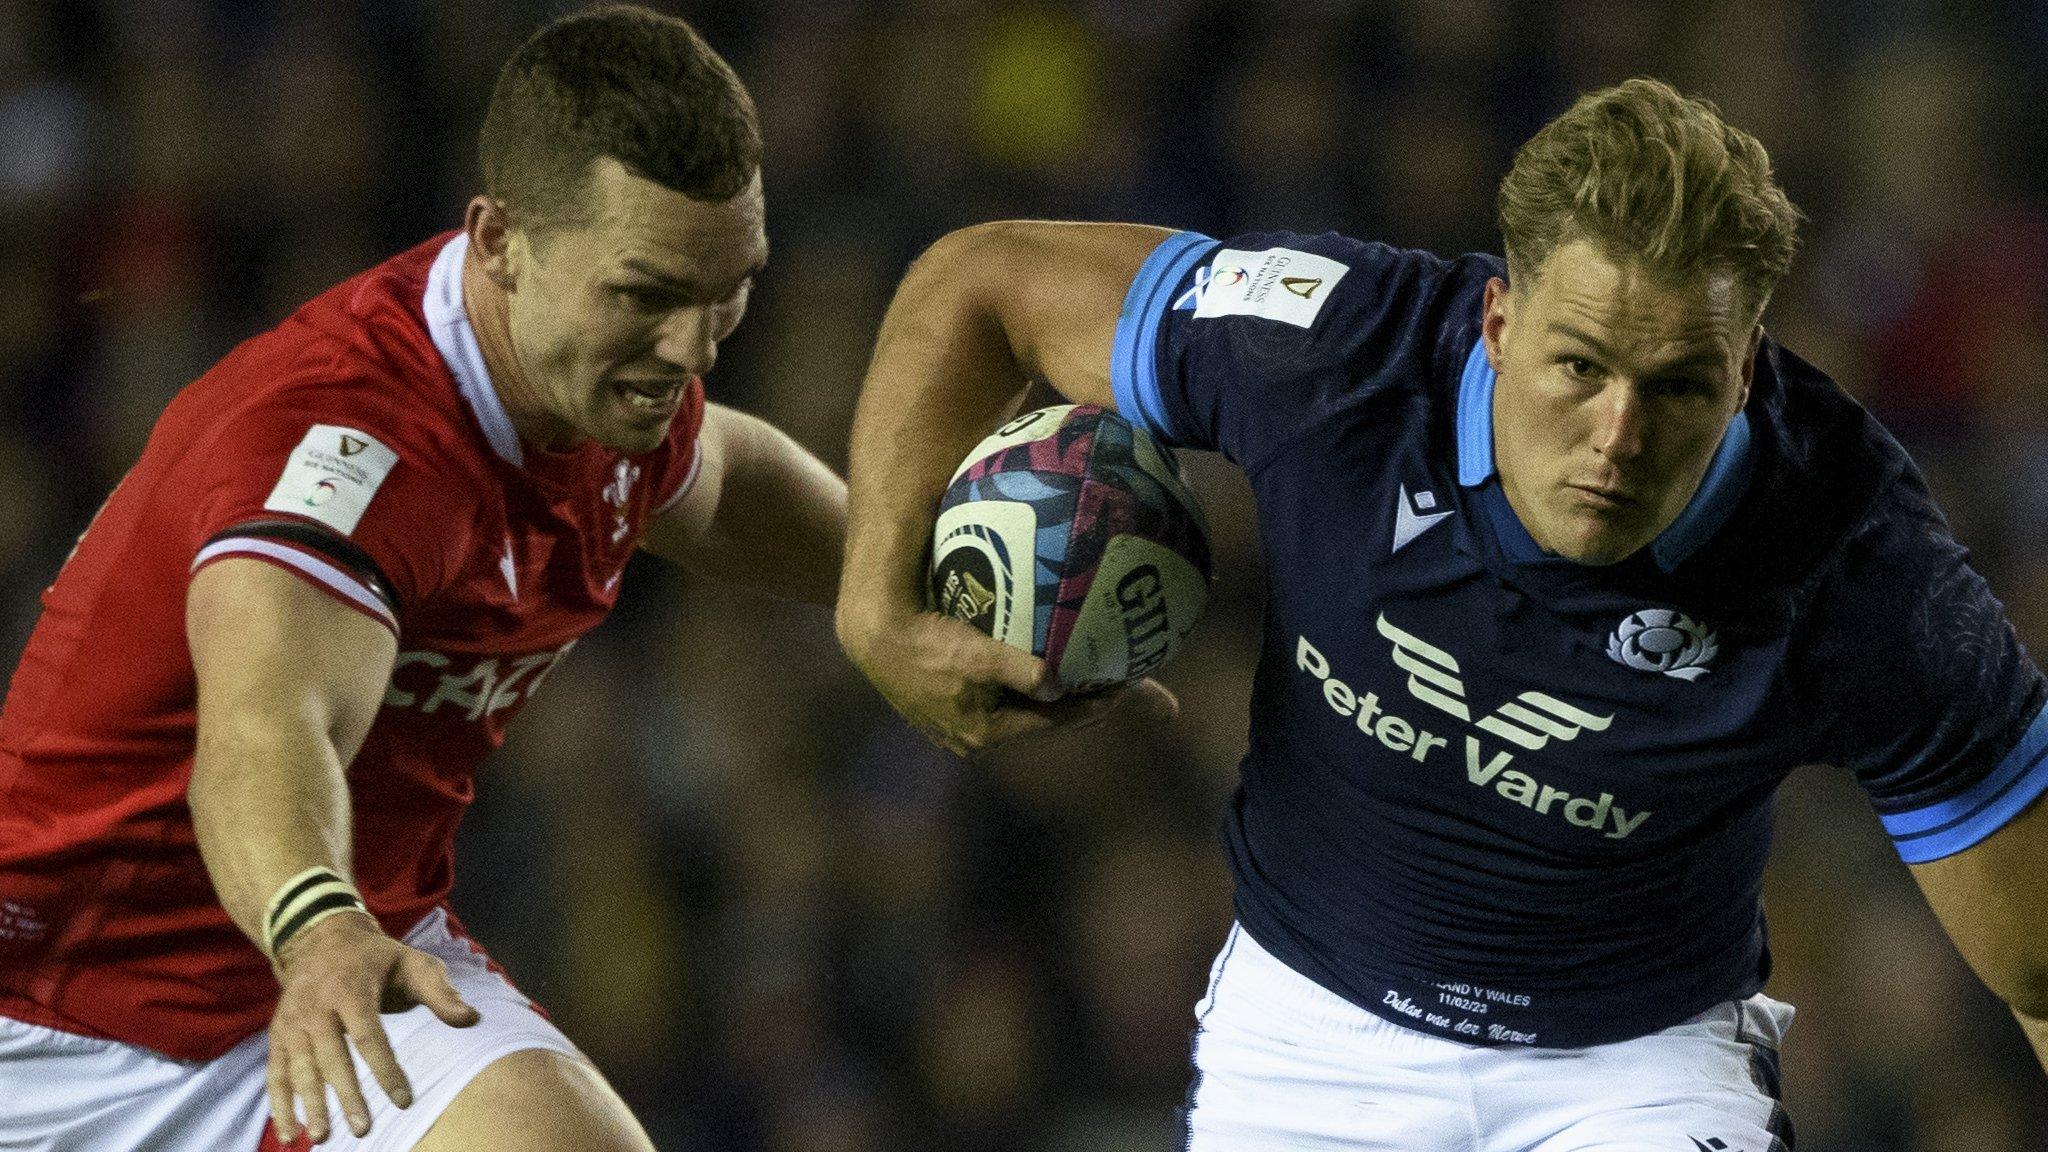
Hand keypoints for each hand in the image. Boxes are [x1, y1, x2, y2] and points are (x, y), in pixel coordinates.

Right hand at [267, 910, 479, 1143]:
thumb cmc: (377, 958)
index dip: (386, 1070)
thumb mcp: (413, 963)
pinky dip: (280, 1105)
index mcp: (350, 989)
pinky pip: (276, 1074)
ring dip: (310, 1106)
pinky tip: (291, 1135)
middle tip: (364, 1130)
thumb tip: (471, 1019)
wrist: (322, 939)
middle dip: (346, 1096)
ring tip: (322, 1138)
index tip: (404, 1100)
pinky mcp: (278, 1036)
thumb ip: (440, 993)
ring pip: (300, 1070)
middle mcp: (316, 1007)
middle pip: (331, 1058)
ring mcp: (292, 1023)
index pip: (368, 1036)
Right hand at [839, 607, 1177, 755]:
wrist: (873, 634)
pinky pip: (993, 694)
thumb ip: (1020, 671)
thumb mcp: (976, 657)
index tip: (1126, 687)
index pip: (1055, 721)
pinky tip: (1031, 658)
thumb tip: (1060, 684)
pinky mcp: (942, 703)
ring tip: (1082, 671)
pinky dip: (1017, 681)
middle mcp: (972, 737)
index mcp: (986, 732)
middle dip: (1076, 703)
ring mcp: (955, 723)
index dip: (1093, 706)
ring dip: (1047, 694)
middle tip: (1114, 680)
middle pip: (1039, 720)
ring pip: (1016, 708)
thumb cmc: (925, 643)